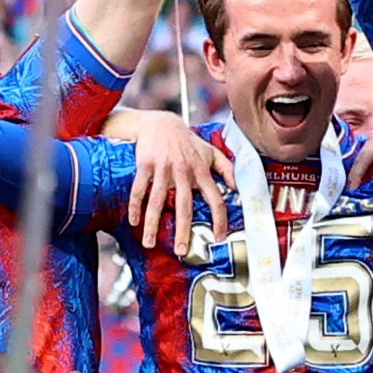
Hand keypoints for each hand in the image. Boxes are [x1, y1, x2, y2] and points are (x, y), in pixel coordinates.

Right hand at [118, 110, 229, 250]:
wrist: (161, 123)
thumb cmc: (187, 141)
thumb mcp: (211, 152)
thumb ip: (227, 169)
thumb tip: (239, 188)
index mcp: (201, 171)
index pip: (215, 199)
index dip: (219, 220)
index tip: (218, 237)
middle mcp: (184, 171)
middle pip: (184, 206)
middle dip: (182, 230)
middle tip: (180, 250)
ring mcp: (164, 168)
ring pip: (158, 200)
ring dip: (152, 224)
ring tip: (149, 242)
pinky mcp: (146, 164)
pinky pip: (139, 188)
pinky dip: (135, 205)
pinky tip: (134, 220)